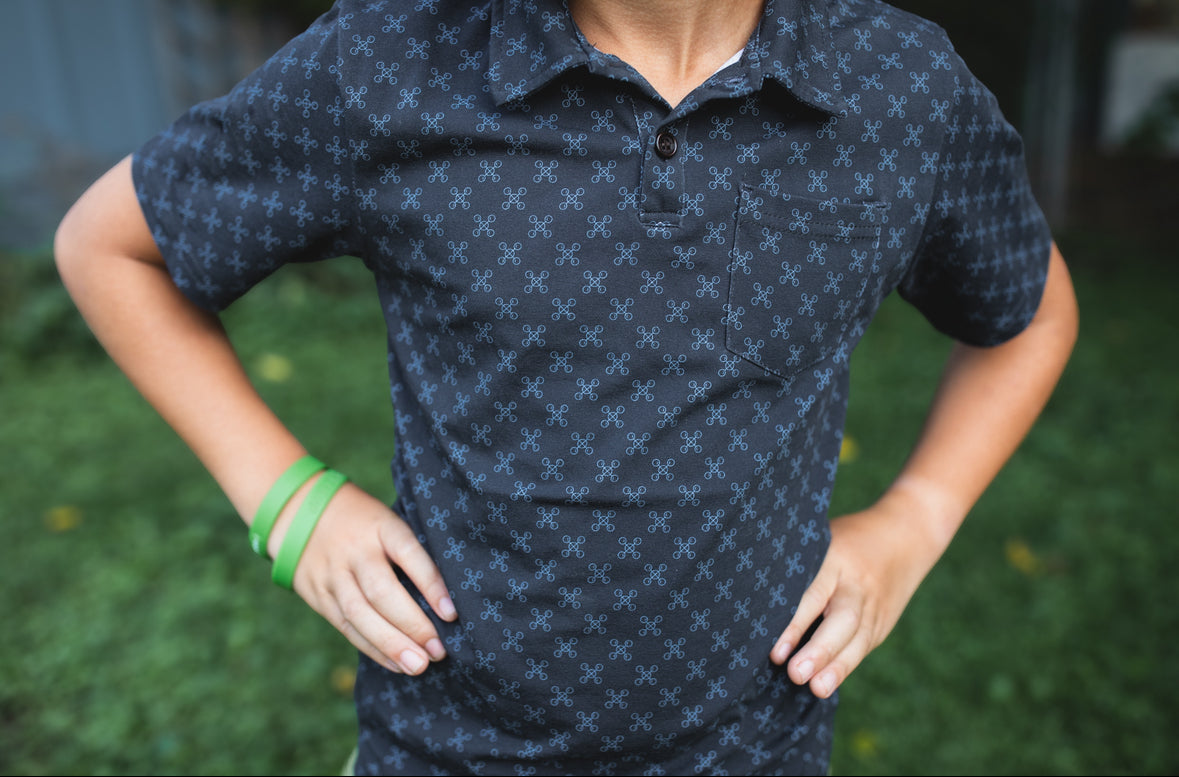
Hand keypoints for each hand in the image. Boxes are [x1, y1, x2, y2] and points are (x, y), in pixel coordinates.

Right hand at [270, 480, 457, 674]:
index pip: (408, 554)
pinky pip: (346, 627)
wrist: (298, 512)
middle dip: (411, 626)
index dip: (431, 584)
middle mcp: (354, 551)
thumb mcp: (388, 521)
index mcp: (380, 526)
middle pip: (381, 592)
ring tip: (418, 665)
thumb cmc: (364, 522)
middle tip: (437, 652)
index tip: (451, 614)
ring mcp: (332, 575)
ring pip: (359, 615)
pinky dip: (372, 648)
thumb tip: (446, 601)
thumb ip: (411, 552)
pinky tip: (396, 663)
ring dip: (390, 645)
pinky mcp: (318, 595)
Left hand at [769, 490, 946, 697]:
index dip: (795, 623)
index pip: (814, 592)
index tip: (776, 650)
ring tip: (816, 688)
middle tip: (796, 673)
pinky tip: (827, 683)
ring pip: (857, 639)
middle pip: (842, 619)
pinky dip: (845, 666)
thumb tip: (753, 595)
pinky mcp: (882, 623)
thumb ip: (798, 564)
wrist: (907, 536)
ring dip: (836, 667)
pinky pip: (862, 646)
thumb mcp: (823, 538)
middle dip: (819, 649)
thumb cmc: (845, 537)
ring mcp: (874, 606)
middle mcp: (857, 585)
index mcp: (836, 558)